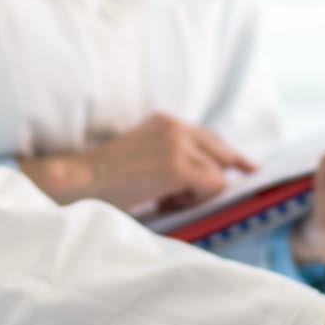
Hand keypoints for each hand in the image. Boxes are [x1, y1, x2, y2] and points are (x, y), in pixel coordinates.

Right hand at [20, 111, 255, 214]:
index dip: (229, 155)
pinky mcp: (179, 166)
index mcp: (164, 121)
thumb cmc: (102, 180)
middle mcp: (175, 126)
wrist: (78, 181)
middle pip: (222, 151)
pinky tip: (165, 203)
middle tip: (212, 194)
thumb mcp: (142, 155)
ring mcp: (178, 144)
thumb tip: (211, 177)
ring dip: (198, 193)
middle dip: (224, 173)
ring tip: (165, 200)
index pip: (209, 137)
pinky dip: (194, 201)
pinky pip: (212, 188)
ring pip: (218, 174)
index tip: (247, 167)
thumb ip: (172, 155)